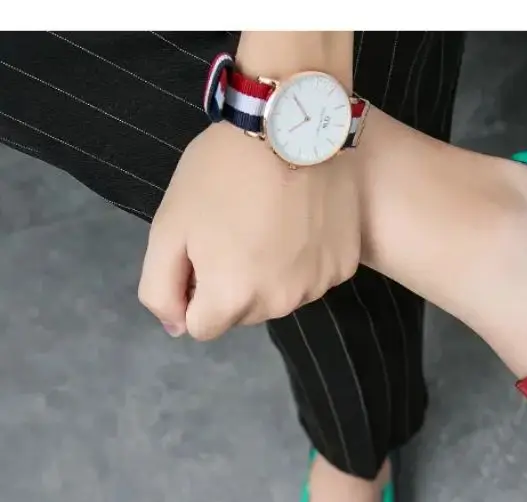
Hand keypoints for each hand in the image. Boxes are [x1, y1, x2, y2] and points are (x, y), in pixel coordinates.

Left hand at [137, 121, 360, 340]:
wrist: (294, 126)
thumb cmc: (222, 172)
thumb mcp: (168, 225)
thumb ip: (160, 288)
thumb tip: (176, 328)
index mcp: (232, 298)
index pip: (202, 327)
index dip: (193, 292)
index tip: (201, 252)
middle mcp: (278, 304)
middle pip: (243, 314)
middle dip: (232, 286)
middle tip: (235, 231)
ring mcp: (316, 287)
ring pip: (279, 298)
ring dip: (269, 275)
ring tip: (269, 224)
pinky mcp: (343, 267)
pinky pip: (312, 277)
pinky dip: (303, 260)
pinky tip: (300, 223)